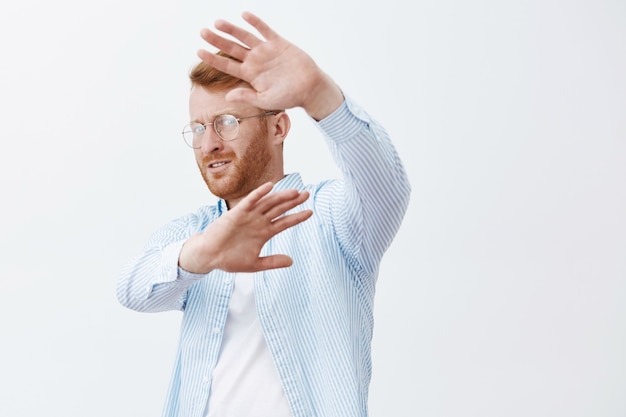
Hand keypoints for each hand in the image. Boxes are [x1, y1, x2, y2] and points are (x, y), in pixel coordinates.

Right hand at [179, 182, 312, 273]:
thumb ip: (272, 262)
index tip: (310, 212)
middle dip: (293, 202)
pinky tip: (269, 187)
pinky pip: (250, 201)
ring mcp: (249, 216)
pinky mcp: (237, 213)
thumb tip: (291, 261)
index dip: (297, 217)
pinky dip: (259, 193)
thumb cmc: (230, 259)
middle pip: (279, 209)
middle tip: (307, 194)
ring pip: (268, 203)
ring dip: (280, 196)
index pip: (285, 222)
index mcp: (264, 232)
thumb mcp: (255, 264)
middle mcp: (259, 221)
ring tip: (294, 192)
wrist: (210, 256)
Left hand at [197, 11, 343, 120]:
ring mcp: (266, 51)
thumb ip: (247, 96)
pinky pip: (265, 30)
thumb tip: (228, 95)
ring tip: (217, 22)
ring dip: (232, 30)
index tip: (199, 51)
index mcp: (250, 75)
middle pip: (232, 48)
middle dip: (217, 40)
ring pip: (245, 37)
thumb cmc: (290, 97)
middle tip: (202, 32)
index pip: (227, 65)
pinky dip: (255, 22)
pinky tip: (244, 15)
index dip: (212, 58)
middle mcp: (255, 61)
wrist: (310, 88)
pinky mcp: (278, 43)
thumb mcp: (266, 101)